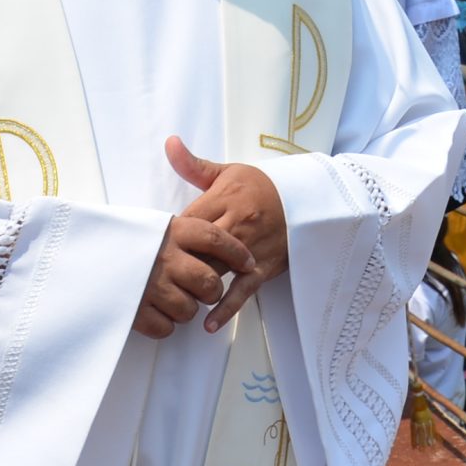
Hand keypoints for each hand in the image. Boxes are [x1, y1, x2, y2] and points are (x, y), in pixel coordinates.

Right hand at [137, 212, 254, 339]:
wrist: (79, 255)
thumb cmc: (125, 240)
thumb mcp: (154, 223)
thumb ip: (187, 229)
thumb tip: (225, 234)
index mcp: (172, 231)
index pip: (217, 239)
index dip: (237, 253)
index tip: (249, 263)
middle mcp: (165, 257)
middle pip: (209, 282)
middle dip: (211, 291)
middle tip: (203, 289)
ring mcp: (150, 285)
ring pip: (190, 310)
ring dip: (186, 309)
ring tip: (173, 299)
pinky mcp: (135, 310)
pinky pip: (166, 328)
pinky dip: (164, 325)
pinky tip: (155, 312)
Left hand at [167, 137, 289, 331]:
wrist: (307, 199)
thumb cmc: (262, 186)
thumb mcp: (229, 171)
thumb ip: (194, 164)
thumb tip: (169, 142)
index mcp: (224, 199)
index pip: (187, 222)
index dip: (171, 236)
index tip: (158, 246)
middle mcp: (236, 224)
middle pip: (197, 249)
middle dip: (179, 262)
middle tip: (160, 276)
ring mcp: (250, 249)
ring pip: (215, 270)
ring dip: (195, 284)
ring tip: (176, 298)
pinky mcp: (263, 268)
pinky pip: (242, 291)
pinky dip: (225, 308)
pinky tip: (208, 323)